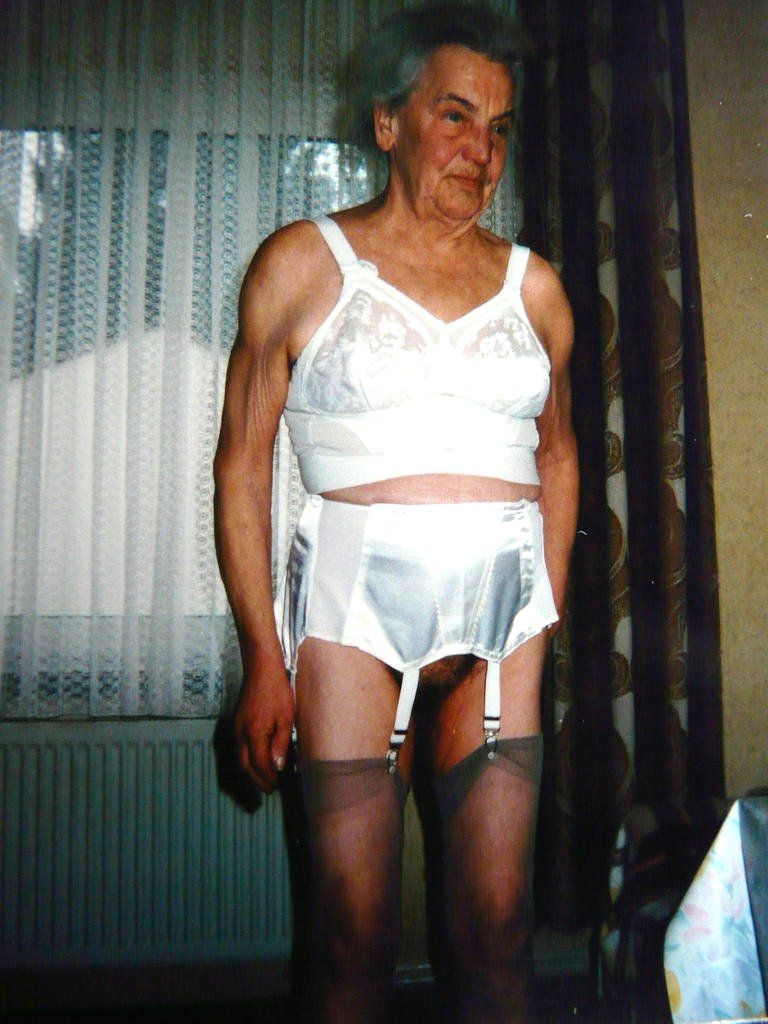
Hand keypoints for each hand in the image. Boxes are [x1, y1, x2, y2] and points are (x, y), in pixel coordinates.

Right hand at [234, 651, 293, 793]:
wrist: (261, 669)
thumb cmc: (276, 690)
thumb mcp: (286, 718)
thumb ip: (280, 744)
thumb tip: (277, 766)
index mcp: (254, 733)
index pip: (259, 765)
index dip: (268, 778)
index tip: (276, 786)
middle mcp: (241, 734)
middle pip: (245, 766)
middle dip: (256, 780)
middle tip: (269, 789)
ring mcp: (236, 728)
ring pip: (240, 758)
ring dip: (250, 772)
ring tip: (264, 779)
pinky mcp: (237, 722)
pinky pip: (239, 748)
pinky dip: (247, 760)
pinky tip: (257, 760)